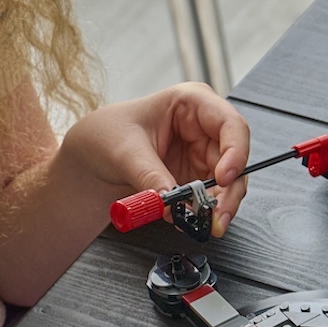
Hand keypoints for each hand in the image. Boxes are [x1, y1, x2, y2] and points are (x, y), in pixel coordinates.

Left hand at [63, 83, 251, 236]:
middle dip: (228, 191)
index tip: (223, 178)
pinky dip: (204, 212)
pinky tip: (189, 220)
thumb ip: (149, 174)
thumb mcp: (124, 151)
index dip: (235, 152)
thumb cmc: (107, 134)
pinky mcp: (198, 178)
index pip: (230, 124)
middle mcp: (205, 128)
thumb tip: (171, 197)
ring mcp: (203, 154)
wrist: (92, 157)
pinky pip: (212, 197)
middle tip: (217, 216)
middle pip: (235, 159)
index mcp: (192, 103)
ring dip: (218, 206)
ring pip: (229, 183)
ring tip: (202, 223)